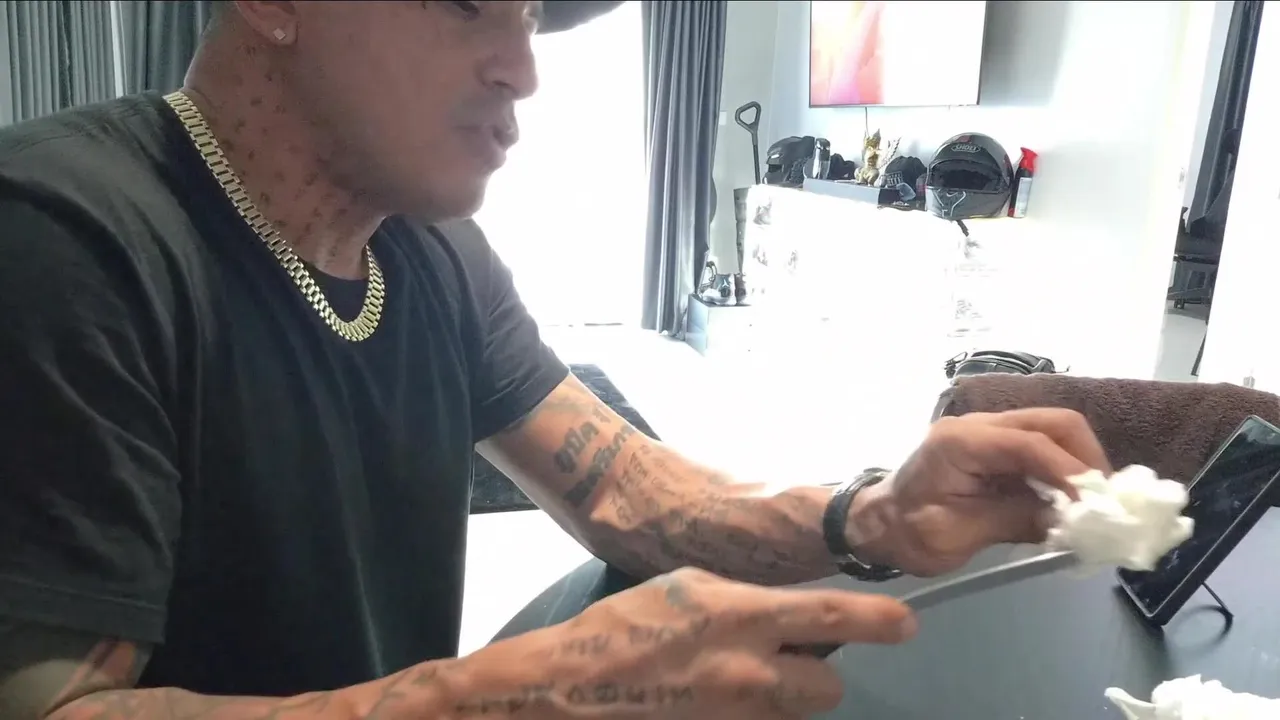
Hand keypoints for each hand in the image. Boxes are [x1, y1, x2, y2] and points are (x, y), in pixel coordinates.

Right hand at [456, 567, 915, 719]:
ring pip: (796, 713)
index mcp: (742, 616)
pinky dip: (753, 716)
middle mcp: (750, 671)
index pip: (833, 619)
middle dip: (816, 673)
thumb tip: (789, 613)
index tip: (904, 625)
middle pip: (829, 686)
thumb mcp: (690, 587)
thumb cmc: (627, 625)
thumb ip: (746, 600)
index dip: (879, 622)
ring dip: (783, 699)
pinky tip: (717, 698)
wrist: (576, 686)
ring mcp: (738, 715)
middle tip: (785, 658)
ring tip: (740, 679)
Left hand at [854, 408, 1111, 576]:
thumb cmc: (906, 532)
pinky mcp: (997, 448)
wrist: (876, 524)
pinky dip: (1064, 471)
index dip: (1071, 472)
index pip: (1030, 443)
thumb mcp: (957, 535)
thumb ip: (1013, 520)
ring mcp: (989, 432)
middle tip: (1104, 502)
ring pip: (1053, 430)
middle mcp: (978, 425)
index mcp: (960, 441)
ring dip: (1079, 464)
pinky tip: (1072, 502)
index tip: (1098, 505)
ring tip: (1093, 505)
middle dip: (1086, 459)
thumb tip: (1069, 520)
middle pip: (1053, 421)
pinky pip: (1042, 448)